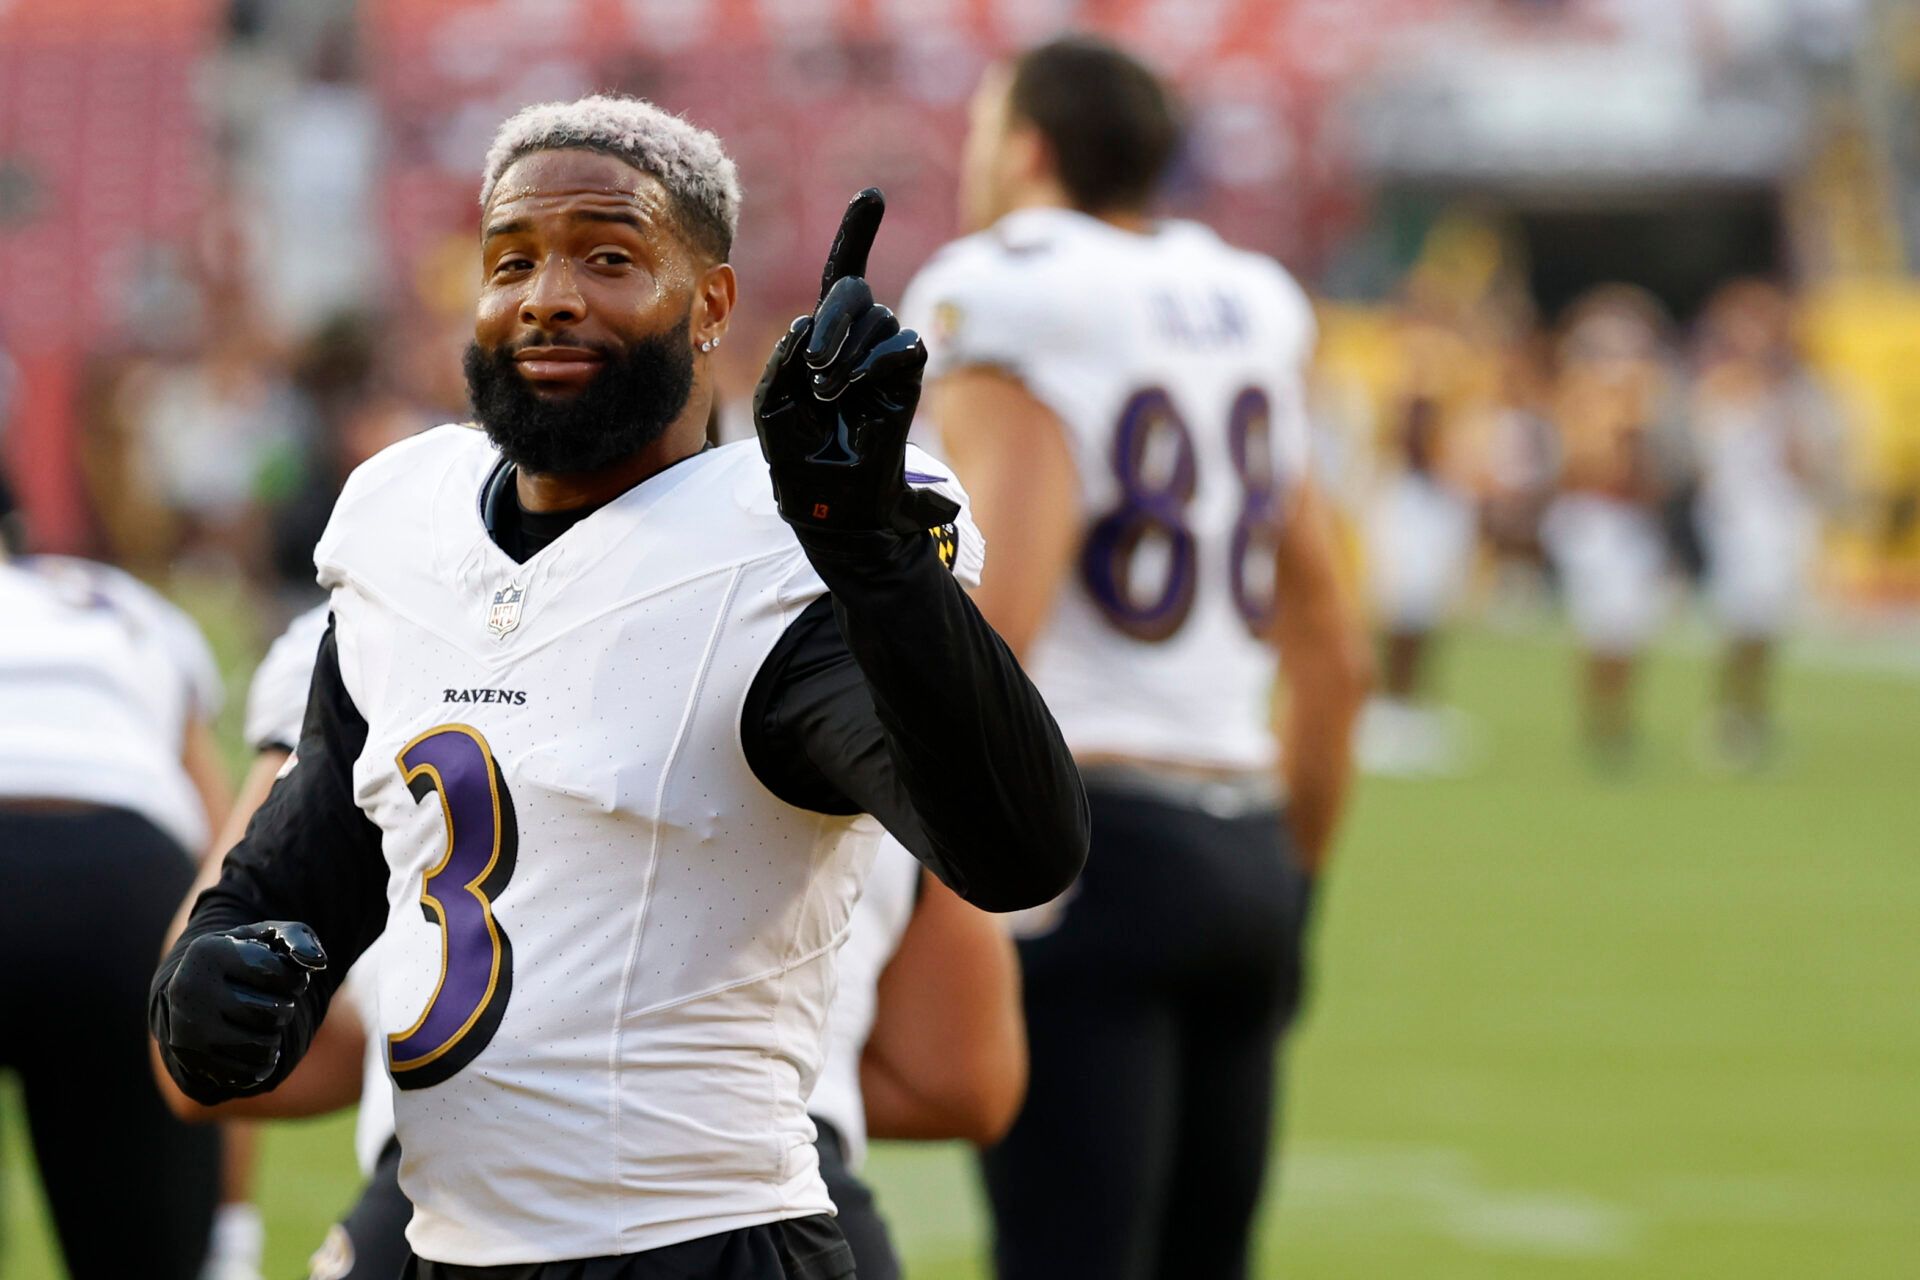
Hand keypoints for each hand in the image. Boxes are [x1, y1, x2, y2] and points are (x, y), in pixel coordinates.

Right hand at [157, 921, 326, 1094]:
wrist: (196, 989)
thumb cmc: (244, 959)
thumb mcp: (269, 937)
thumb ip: (299, 939)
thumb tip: (316, 961)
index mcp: (209, 952)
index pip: (276, 973)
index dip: (295, 980)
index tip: (290, 981)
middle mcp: (191, 990)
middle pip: (271, 1012)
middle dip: (284, 1009)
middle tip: (275, 1004)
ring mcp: (188, 1029)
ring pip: (261, 1046)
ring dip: (274, 1037)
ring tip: (265, 1025)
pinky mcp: (192, 1061)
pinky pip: (248, 1073)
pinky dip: (263, 1063)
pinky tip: (256, 1047)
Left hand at [753, 188, 958, 534]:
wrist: (827, 500)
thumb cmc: (795, 454)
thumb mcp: (771, 402)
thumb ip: (783, 359)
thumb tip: (807, 327)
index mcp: (824, 336)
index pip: (844, 273)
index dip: (858, 233)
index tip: (873, 194)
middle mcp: (859, 340)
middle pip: (856, 291)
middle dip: (833, 316)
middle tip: (815, 363)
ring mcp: (885, 359)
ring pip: (879, 317)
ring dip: (847, 347)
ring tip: (829, 390)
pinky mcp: (908, 381)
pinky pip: (904, 345)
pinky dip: (875, 360)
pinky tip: (852, 388)